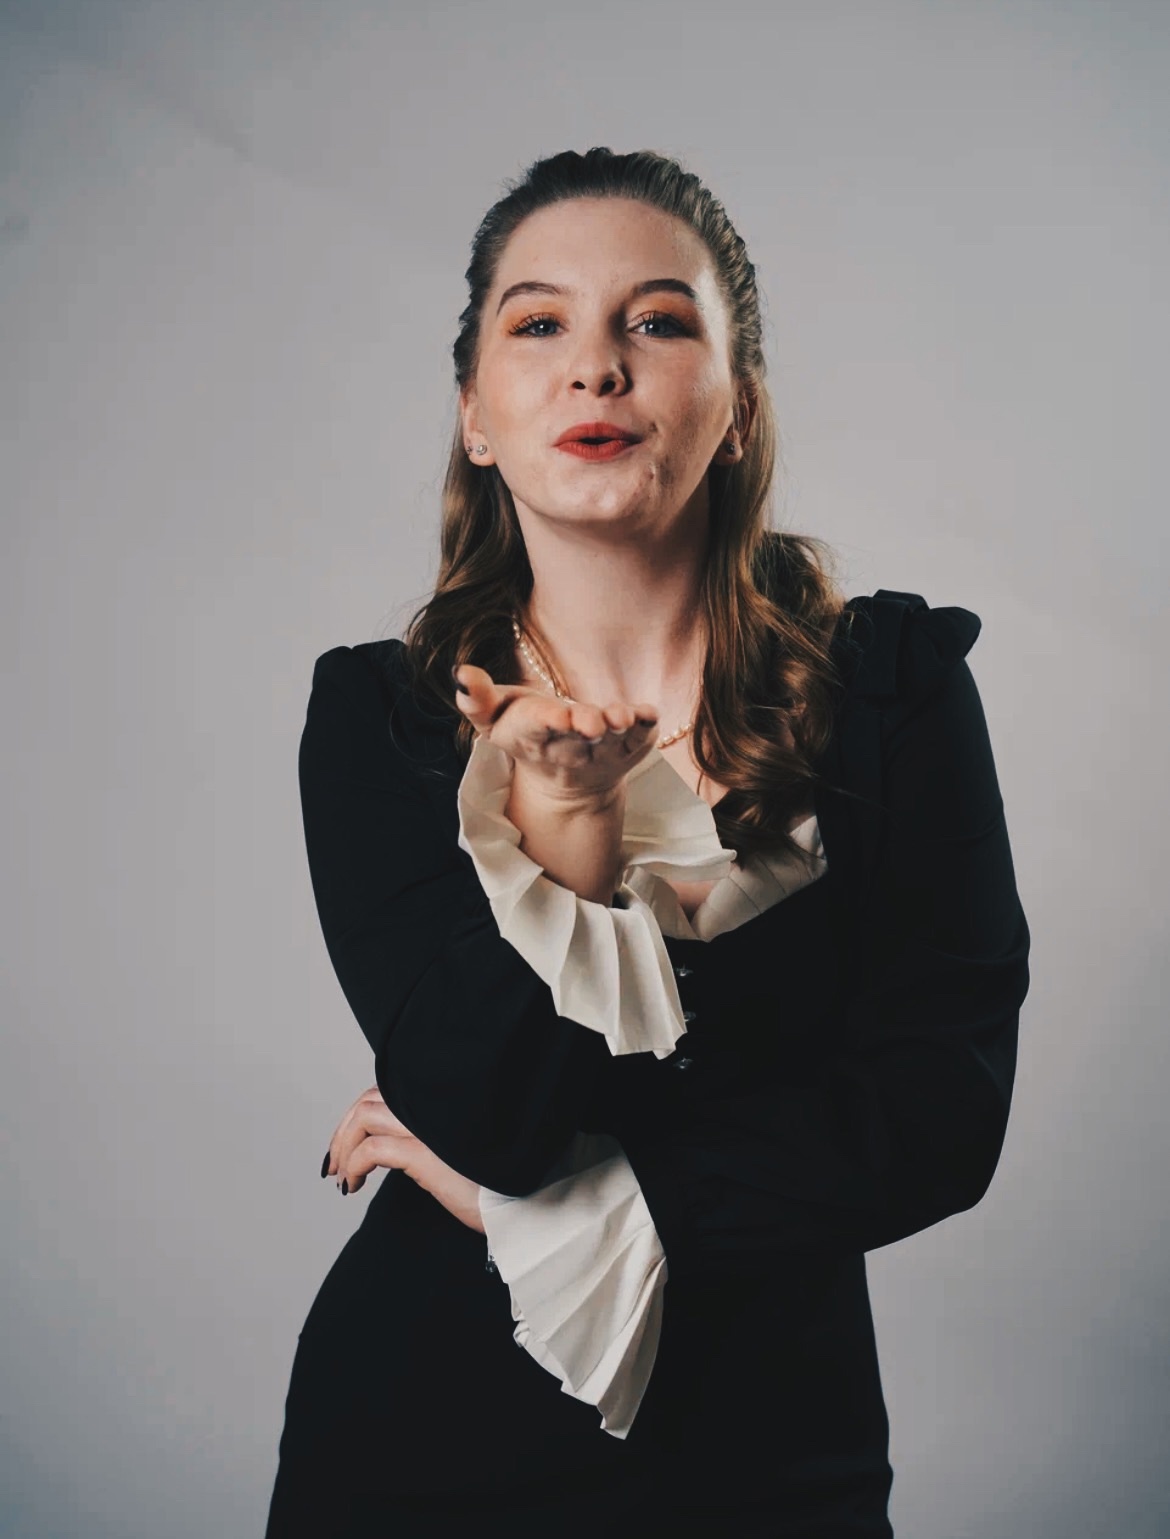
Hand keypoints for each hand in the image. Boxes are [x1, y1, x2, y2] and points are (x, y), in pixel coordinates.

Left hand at [321, 1084, 484, 1233]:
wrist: (520, 1206)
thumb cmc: (493, 1183)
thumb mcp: (457, 1148)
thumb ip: (430, 1133)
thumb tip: (391, 1143)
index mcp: (441, 1101)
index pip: (388, 1090)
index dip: (359, 1113)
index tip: (347, 1144)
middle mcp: (433, 1105)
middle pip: (369, 1100)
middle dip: (344, 1131)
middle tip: (334, 1163)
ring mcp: (428, 1127)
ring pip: (364, 1118)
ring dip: (343, 1147)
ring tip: (342, 1176)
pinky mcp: (423, 1154)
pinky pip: (372, 1150)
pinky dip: (354, 1164)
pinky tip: (354, 1184)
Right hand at [453, 664, 660, 803]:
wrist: (565, 783)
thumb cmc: (526, 733)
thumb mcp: (494, 717)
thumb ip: (476, 698)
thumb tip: (461, 672)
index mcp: (532, 736)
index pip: (538, 727)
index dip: (548, 721)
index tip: (558, 716)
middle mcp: (569, 747)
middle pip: (577, 737)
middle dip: (584, 725)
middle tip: (592, 721)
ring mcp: (602, 750)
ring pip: (611, 741)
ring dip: (618, 727)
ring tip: (622, 717)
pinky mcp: (629, 748)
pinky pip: (641, 739)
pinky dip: (645, 726)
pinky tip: (649, 713)